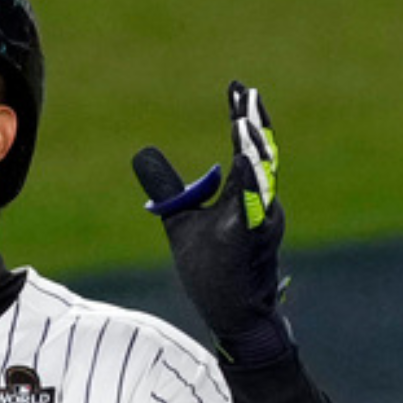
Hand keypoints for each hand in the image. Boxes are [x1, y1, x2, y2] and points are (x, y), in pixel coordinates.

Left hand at [132, 80, 292, 364]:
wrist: (232, 314)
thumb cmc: (213, 268)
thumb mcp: (182, 221)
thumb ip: (168, 187)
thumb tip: (142, 151)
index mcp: (244, 196)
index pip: (245, 149)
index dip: (242, 118)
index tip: (237, 87)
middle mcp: (258, 205)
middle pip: (259, 158)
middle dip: (252, 127)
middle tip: (245, 95)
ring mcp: (258, 226)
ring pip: (260, 185)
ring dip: (254, 155)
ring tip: (244, 126)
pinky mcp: (251, 249)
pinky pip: (254, 218)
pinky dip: (251, 195)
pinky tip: (243, 172)